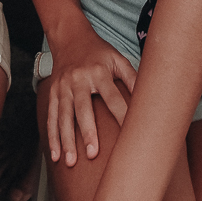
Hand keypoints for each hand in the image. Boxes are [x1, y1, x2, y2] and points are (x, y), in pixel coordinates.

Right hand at [46, 30, 135, 166]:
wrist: (70, 38)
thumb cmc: (99, 52)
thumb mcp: (118, 59)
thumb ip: (133, 78)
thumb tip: (150, 99)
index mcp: (99, 71)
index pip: (112, 97)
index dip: (122, 115)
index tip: (130, 136)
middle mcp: (79, 79)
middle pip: (83, 108)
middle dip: (87, 131)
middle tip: (92, 154)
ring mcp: (63, 86)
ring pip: (63, 116)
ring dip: (66, 140)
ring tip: (70, 162)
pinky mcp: (53, 92)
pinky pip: (51, 117)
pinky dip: (52, 137)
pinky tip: (55, 156)